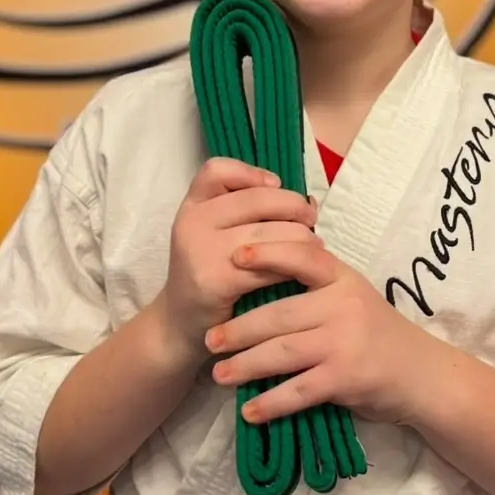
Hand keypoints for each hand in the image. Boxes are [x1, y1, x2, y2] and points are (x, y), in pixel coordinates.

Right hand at [160, 158, 317, 353]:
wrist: (180, 324)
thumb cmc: (210, 274)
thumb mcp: (213, 234)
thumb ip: (243, 212)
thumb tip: (304, 198)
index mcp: (192, 205)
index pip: (217, 170)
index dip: (251, 173)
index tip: (276, 186)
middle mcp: (192, 222)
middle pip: (255, 199)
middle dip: (293, 206)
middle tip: (311, 218)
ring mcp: (200, 250)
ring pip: (268, 232)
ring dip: (301, 238)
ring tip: (314, 246)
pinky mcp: (215, 280)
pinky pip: (267, 266)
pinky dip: (291, 267)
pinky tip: (301, 272)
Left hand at [205, 238, 440, 425]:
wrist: (422, 374)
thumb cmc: (380, 333)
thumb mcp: (354, 297)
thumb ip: (318, 287)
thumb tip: (262, 279)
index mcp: (343, 279)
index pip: (304, 257)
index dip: (269, 254)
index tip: (236, 256)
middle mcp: (343, 306)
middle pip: (279, 314)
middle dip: (240, 329)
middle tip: (210, 338)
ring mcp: (344, 343)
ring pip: (282, 353)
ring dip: (245, 366)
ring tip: (219, 375)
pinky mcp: (345, 379)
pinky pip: (298, 391)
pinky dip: (271, 403)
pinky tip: (250, 411)